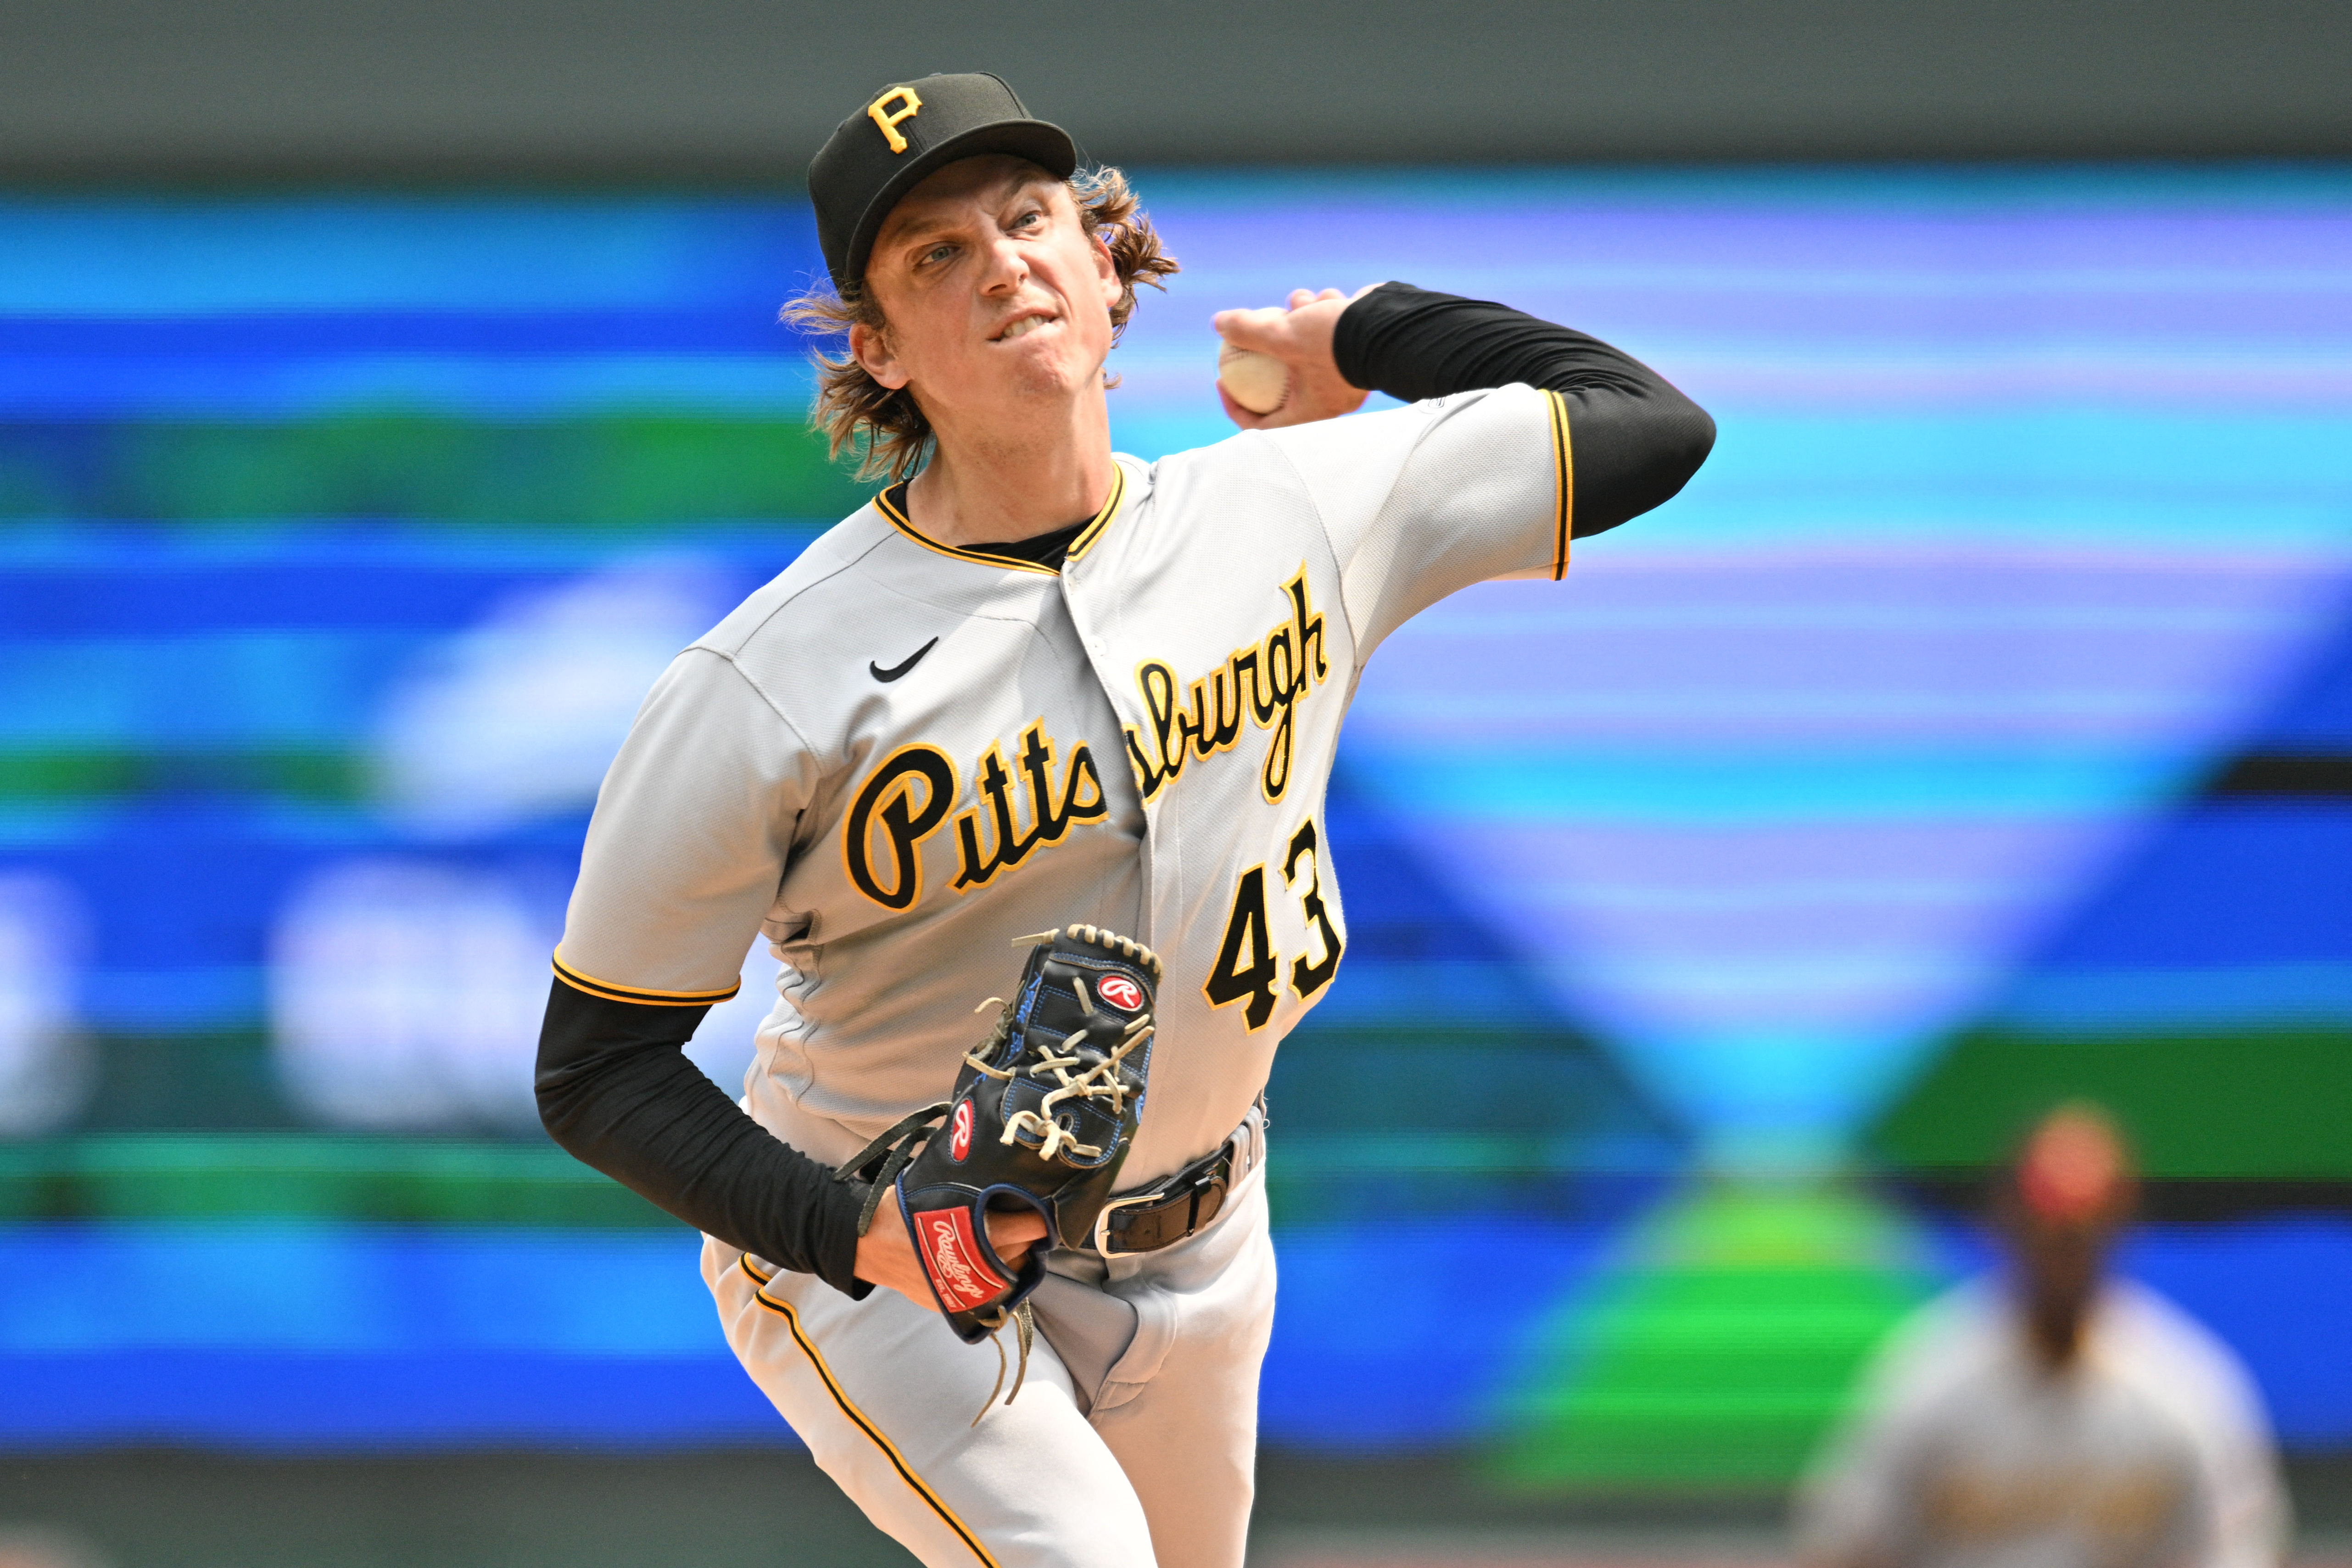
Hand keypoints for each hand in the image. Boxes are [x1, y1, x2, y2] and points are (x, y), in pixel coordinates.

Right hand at [854, 1185, 1050, 1304]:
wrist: (866, 1242)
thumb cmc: (903, 1208)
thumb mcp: (943, 1186)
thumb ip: (976, 1184)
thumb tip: (1004, 1166)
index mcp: (982, 1233)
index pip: (1033, 1228)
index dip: (1040, 1216)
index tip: (1041, 1206)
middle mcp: (981, 1266)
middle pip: (1025, 1251)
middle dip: (1027, 1235)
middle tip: (1020, 1217)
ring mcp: (968, 1290)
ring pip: (1010, 1274)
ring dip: (1013, 1257)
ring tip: (1003, 1239)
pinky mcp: (955, 1304)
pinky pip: (989, 1293)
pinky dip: (992, 1276)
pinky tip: (984, 1259)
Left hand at [1212, 284, 1379, 429]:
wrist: (1393, 325)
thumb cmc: (1335, 342)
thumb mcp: (1282, 336)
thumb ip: (1248, 331)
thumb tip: (1219, 323)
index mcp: (1311, 411)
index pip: (1263, 423)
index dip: (1235, 406)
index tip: (1221, 380)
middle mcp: (1329, 396)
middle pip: (1283, 377)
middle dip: (1271, 345)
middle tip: (1260, 326)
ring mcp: (1344, 371)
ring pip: (1308, 343)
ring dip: (1299, 317)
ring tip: (1300, 302)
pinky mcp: (1356, 347)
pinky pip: (1332, 330)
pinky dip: (1325, 310)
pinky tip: (1328, 297)